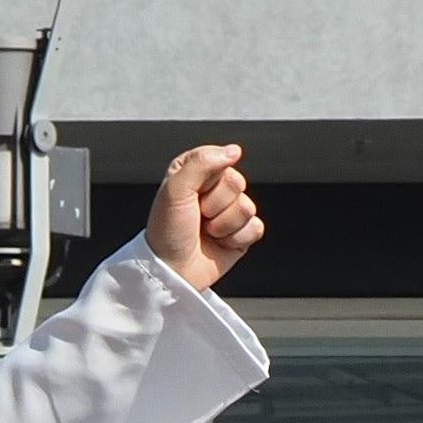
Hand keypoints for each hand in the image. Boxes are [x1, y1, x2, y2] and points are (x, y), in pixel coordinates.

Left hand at [147, 144, 262, 290]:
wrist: (172, 271)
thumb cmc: (167, 232)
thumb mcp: (174, 190)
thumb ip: (201, 162)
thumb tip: (234, 150)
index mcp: (195, 173)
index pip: (220, 159)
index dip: (207, 179)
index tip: (191, 194)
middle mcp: (213, 190)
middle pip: (237, 183)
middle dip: (216, 204)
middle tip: (198, 217)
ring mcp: (229, 212)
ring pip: (248, 206)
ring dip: (224, 224)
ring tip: (205, 232)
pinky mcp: (241, 233)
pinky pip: (256, 227)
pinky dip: (236, 238)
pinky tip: (219, 243)